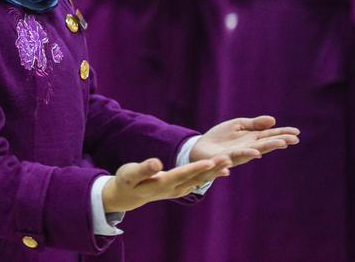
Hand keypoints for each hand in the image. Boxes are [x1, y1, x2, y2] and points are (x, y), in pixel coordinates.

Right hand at [102, 156, 231, 212]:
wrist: (127, 197)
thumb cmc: (126, 181)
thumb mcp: (130, 174)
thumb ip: (144, 169)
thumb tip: (157, 162)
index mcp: (161, 183)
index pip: (182, 174)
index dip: (196, 168)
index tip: (210, 161)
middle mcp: (173, 189)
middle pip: (195, 178)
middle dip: (212, 168)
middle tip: (228, 158)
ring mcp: (177, 191)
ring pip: (198, 180)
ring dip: (213, 171)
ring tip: (228, 162)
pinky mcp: (178, 189)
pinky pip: (197, 182)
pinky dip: (209, 176)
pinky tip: (220, 171)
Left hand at [190, 116, 299, 166]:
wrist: (201, 148)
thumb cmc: (221, 137)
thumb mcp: (238, 125)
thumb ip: (254, 124)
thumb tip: (273, 120)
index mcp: (252, 139)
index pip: (270, 136)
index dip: (283, 134)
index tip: (297, 133)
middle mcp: (247, 148)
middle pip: (263, 145)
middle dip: (275, 143)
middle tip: (288, 141)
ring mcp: (235, 155)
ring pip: (247, 153)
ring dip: (257, 151)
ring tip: (268, 148)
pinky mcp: (221, 159)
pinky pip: (228, 160)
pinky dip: (236, 159)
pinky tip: (250, 154)